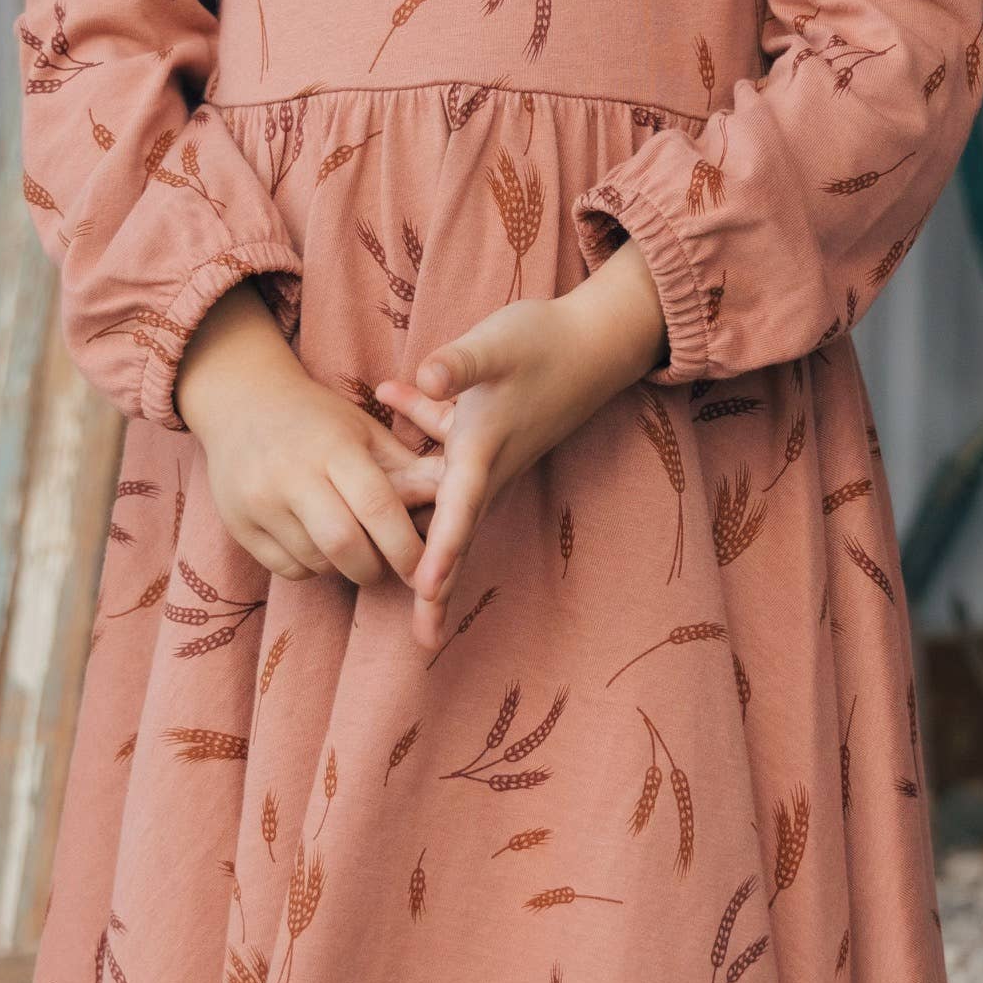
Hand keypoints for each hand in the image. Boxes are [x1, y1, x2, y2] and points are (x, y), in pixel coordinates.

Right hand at [176, 284, 439, 587]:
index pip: (377, 506)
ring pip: (316, 561)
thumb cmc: (318, 420)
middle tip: (387, 566)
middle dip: (375, 567)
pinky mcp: (238, 523)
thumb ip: (409, 469)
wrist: (242, 402)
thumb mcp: (365, 431)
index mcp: (334, 446)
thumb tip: (461, 500)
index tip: (425, 567)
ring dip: (344, 567)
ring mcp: (259, 500)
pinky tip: (318, 546)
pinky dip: (313, 567)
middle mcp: (291, 473)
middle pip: (343, 544)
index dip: (406, 545)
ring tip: (353, 549)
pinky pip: (287, 568)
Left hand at [378, 240, 669, 655]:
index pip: (457, 511)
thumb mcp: (496, 345)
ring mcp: (489, 458)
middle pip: (457, 536)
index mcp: (484, 450)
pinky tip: (387, 393)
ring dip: (430, 545)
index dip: (440, 552)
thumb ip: (459, 363)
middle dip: (440, 587)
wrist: (596, 340)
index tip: (424, 592)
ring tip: (416, 597)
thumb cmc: (545, 341)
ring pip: (448, 509)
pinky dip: (418, 443)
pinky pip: (445, 459)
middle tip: (425, 641)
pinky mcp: (488, 438)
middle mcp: (488, 466)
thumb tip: (422, 375)